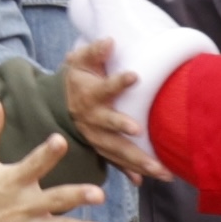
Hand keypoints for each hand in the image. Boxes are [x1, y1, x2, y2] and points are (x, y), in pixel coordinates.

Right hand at [61, 41, 168, 181]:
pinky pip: (115, 162)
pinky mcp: (101, 149)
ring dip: (137, 160)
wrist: (59, 105)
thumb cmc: (77, 79)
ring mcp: (96, 137)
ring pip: (116, 150)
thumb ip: (94, 52)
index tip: (135, 76)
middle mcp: (93, 119)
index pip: (105, 87)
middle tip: (140, 131)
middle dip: (123, 129)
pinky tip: (142, 180)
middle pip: (110, 126)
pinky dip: (127, 172)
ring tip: (161, 169)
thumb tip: (111, 40)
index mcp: (90, 95)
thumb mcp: (79, 62)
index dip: (118, 82)